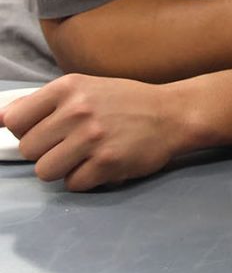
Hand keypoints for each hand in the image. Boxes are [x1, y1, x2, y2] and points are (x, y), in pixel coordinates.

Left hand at [0, 74, 186, 190]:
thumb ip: (45, 103)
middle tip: (71, 145)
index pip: (14, 120)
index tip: (44, 132)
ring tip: (84, 156)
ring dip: (63, 169)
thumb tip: (1, 119)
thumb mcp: (86, 88)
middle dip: (46, 152)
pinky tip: (101, 164)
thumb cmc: (127, 102)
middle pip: (28, 149)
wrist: (174, 114)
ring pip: (45, 171)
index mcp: (69, 88)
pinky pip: (73, 184)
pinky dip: (85, 179)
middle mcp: (78, 111)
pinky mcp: (107, 162)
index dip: (26, 131)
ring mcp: (93, 138)